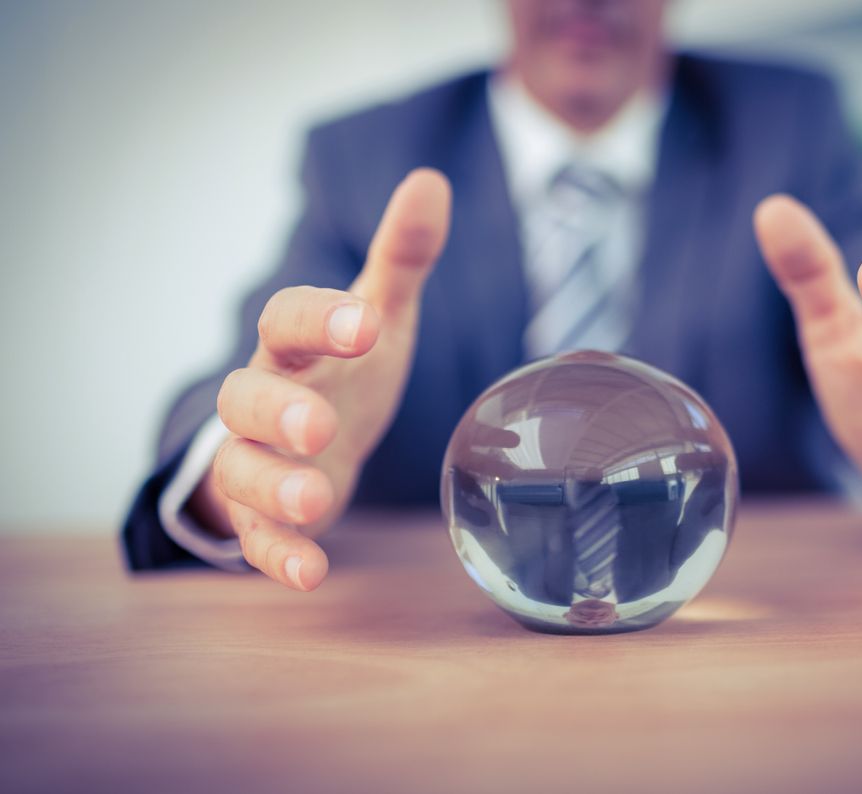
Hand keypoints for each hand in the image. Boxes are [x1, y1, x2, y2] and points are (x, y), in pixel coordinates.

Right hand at [188, 169, 451, 589]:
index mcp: (293, 347)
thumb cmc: (344, 372)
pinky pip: (257, 538)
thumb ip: (400, 260)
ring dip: (273, 487)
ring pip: (240, 471)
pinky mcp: (263, 518)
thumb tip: (432, 180)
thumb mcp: (376, 317)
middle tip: (319, 425)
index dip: (318, 319)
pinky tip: (311, 573)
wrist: (310, 444)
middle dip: (277, 412)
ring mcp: (257, 461)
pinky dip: (279, 554)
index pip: (286, 320)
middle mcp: (262, 401)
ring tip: (318, 501)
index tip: (364, 322)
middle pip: (244, 398)